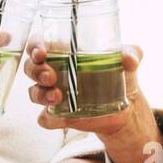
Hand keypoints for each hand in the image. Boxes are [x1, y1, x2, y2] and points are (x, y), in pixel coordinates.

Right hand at [25, 43, 162, 162]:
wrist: (126, 108)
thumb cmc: (121, 74)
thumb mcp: (128, 59)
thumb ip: (131, 53)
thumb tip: (129, 58)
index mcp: (63, 52)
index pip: (38, 44)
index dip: (34, 46)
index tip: (42, 51)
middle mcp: (53, 72)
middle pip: (30, 68)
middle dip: (36, 70)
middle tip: (51, 75)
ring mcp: (53, 95)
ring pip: (33, 93)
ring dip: (40, 94)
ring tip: (58, 96)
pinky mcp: (59, 116)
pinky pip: (45, 119)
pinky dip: (48, 119)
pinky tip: (60, 118)